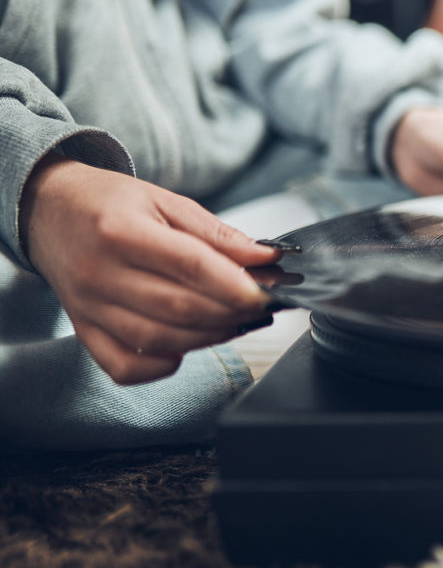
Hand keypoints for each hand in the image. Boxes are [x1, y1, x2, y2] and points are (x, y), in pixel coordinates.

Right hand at [20, 156, 280, 384]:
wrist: (48, 211)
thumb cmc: (109, 203)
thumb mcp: (165, 201)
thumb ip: (217, 233)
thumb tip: (265, 259)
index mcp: (120, 231)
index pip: (190, 266)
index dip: (236, 285)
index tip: (269, 291)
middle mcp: (99, 274)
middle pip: (180, 308)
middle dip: (232, 312)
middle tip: (262, 306)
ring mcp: (88, 308)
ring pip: (159, 339)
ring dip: (209, 337)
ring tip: (237, 322)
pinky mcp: (83, 330)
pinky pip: (125, 366)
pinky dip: (162, 365)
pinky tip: (187, 345)